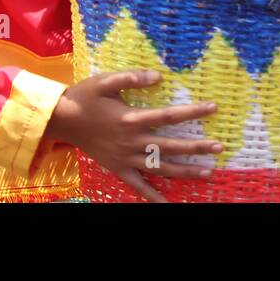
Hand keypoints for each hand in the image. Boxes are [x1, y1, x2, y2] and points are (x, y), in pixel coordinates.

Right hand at [44, 70, 221, 202]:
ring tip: (208, 172)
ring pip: (161, 168)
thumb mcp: (106, 80)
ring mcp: (126, 159)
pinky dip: (154, 197)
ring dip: (185, 171)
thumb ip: (132, 77)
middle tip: (219, 147)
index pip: (169, 116)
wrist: (60, 120)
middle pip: (171, 146)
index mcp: (132, 119)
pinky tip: (169, 204)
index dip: (193, 112)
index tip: (214, 107)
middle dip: (197, 147)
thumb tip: (158, 75)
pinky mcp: (118, 169)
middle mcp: (132, 142)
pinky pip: (139, 187)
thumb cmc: (84, 97)